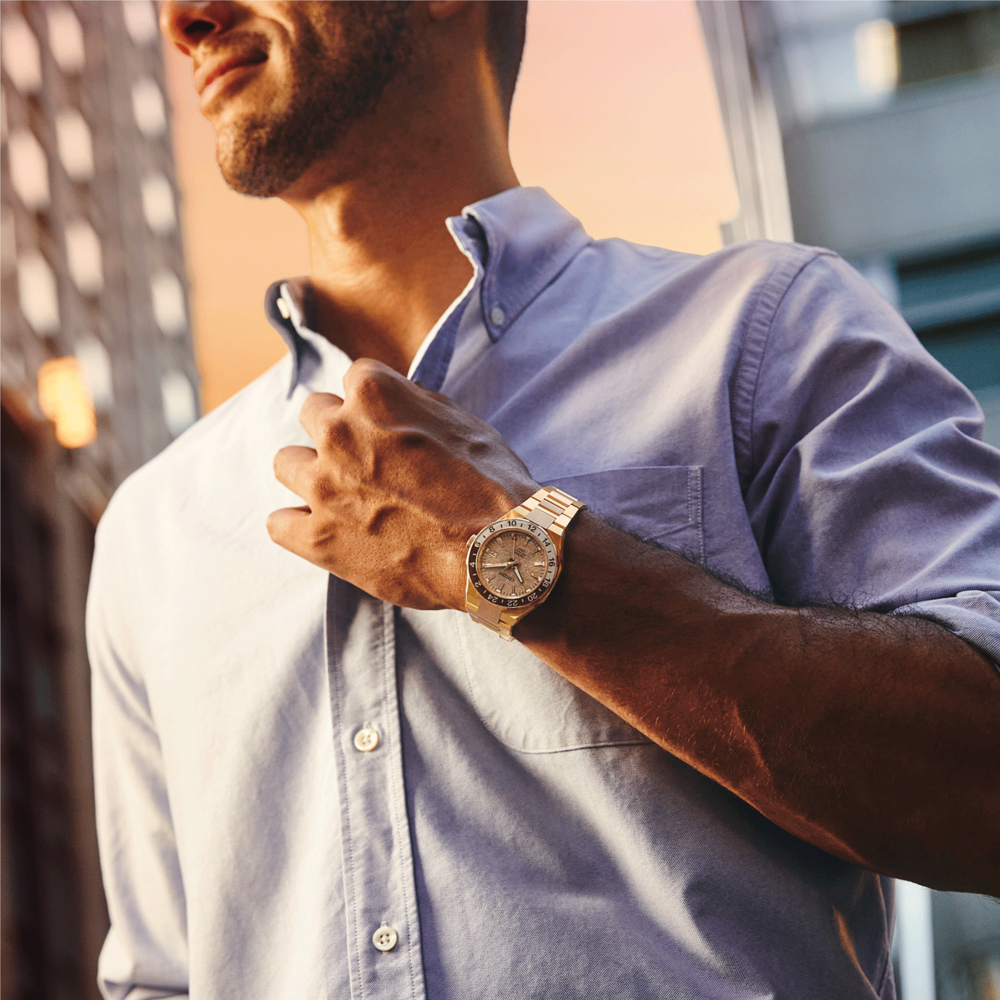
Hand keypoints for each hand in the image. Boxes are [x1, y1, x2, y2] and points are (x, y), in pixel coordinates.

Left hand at [267, 358, 538, 609]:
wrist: (499, 551)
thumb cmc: (490, 485)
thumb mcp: (461, 420)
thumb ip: (412, 403)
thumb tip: (392, 401)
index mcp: (372, 393)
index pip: (353, 380)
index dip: (376, 406)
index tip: (392, 427)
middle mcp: (338, 432)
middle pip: (313, 415)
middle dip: (339, 433)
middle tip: (370, 460)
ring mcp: (323, 487)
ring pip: (286, 463)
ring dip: (312, 473)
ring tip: (344, 494)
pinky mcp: (318, 539)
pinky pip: (278, 523)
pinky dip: (299, 525)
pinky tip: (326, 530)